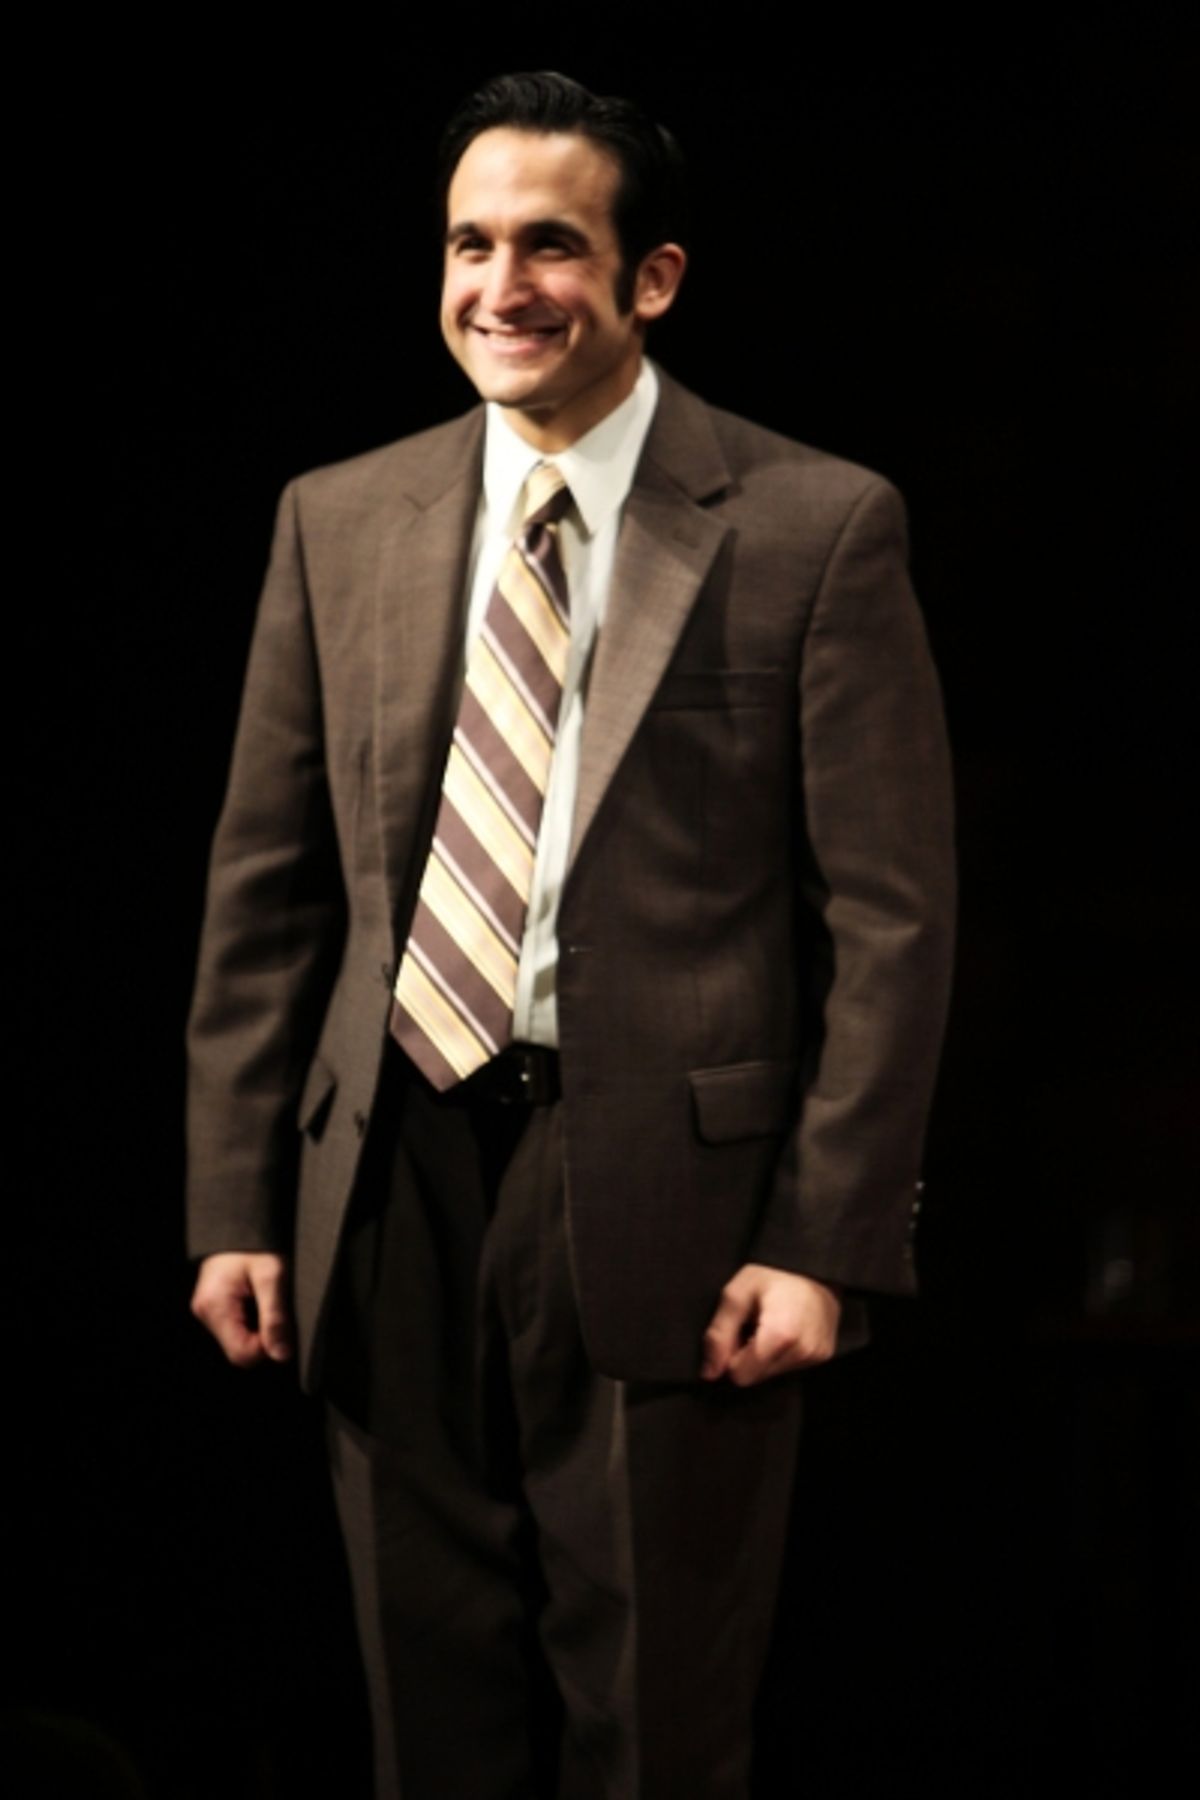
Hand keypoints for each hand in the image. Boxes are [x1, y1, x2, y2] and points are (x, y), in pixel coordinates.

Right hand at [191, 1252, 293, 1367]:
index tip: (282, 1323)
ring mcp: (207, 1309)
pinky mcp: (213, 1305)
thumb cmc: (256, 1242)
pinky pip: (235, 1326)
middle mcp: (205, 1312)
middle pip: (238, 1349)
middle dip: (263, 1337)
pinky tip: (259, 1298)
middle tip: (278, 1306)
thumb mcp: (272, 1275)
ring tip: (268, 1298)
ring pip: (238, 1339)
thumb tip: (281, 1355)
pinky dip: (252, 1319)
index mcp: (215, 1307)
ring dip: (259, 1327)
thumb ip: (275, 1317)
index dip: (267, 1347)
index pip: (241, 1355)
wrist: (239, 1218)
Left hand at [700, 1265, 841, 1385]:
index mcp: (779, 1335)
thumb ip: (719, 1335)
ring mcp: (815, 1356)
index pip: (741, 1375)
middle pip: (756, 1377)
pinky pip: (790, 1368)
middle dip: (747, 1357)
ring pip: (772, 1375)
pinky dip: (781, 1354)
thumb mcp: (736, 1294)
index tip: (737, 1332)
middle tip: (753, 1325)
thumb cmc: (772, 1274)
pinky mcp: (824, 1356)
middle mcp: (802, 1351)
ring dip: (764, 1356)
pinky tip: (785, 1330)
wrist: (814, 1264)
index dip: (730, 1357)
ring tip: (770, 1325)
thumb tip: (709, 1373)